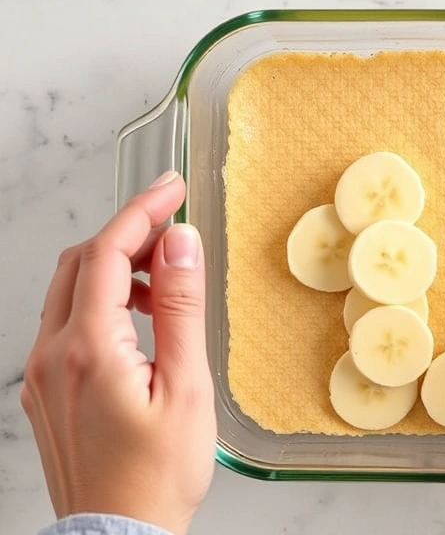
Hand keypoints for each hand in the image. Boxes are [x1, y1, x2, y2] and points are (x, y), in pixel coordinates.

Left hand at [21, 171, 214, 534]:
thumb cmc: (158, 475)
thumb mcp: (185, 387)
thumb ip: (178, 309)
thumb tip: (179, 244)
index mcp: (88, 348)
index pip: (107, 252)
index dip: (141, 210)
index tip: (171, 185)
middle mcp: (52, 355)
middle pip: (80, 262)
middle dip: (125, 232)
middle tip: (172, 225)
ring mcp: (42, 375)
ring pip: (68, 291)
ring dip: (113, 269)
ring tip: (164, 281)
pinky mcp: (45, 392)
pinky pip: (65, 324)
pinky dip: (100, 302)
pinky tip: (137, 322)